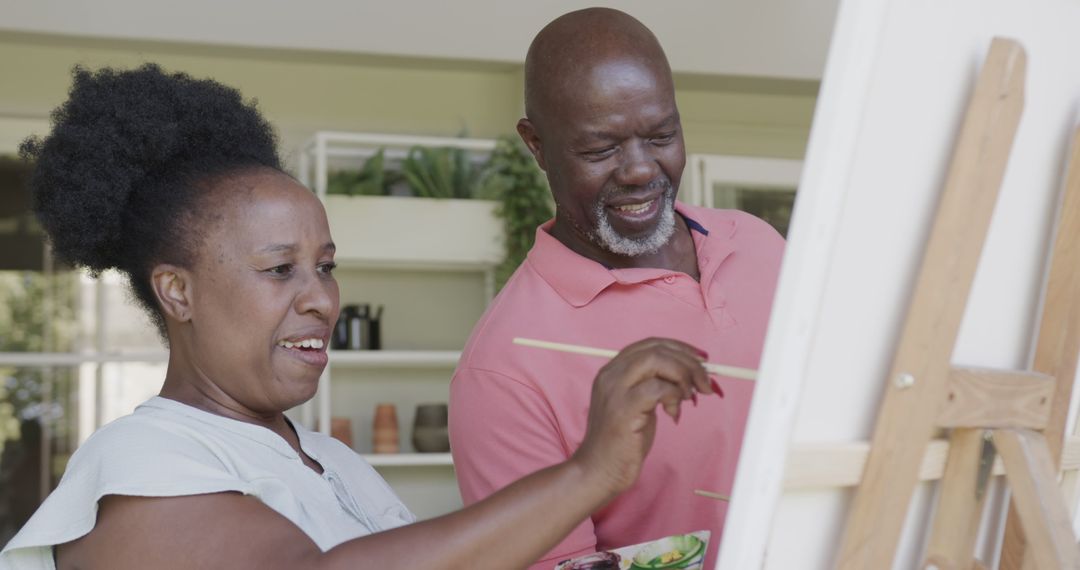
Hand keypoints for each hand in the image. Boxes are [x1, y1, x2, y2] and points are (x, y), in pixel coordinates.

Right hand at [571, 338, 713, 498]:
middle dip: (689, 363)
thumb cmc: (621, 442)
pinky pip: (658, 388)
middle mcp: (611, 374)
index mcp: (612, 370)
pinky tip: (673, 415)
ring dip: (684, 376)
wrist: (597, 471)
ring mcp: (615, 390)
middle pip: (656, 349)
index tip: (701, 360)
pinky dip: (674, 397)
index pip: (649, 344)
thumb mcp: (638, 405)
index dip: (680, 348)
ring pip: (657, 361)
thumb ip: (655, 385)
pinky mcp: (623, 409)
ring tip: (690, 398)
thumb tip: (692, 374)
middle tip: (705, 384)